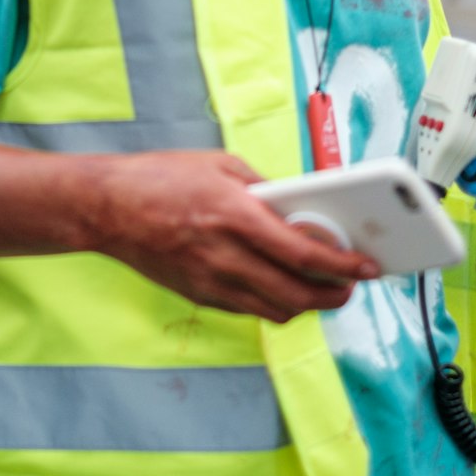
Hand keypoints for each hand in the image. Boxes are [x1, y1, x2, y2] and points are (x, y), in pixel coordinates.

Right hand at [91, 150, 378, 322]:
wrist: (108, 208)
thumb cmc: (161, 178)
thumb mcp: (219, 165)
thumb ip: (262, 187)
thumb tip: (298, 208)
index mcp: (234, 214)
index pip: (302, 252)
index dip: (343, 265)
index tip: (368, 266)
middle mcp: (225, 254)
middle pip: (298, 293)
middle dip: (335, 294)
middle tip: (351, 284)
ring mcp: (211, 281)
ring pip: (278, 310)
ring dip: (307, 304)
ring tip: (321, 288)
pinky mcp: (199, 295)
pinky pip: (250, 310)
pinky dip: (273, 302)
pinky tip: (279, 285)